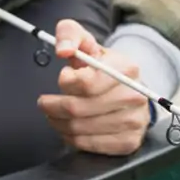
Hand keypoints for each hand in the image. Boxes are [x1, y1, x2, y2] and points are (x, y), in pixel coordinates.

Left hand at [36, 19, 150, 155]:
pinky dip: (72, 138)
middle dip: (53, 106)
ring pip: (81, 128)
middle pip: (78, 108)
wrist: (126, 87)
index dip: (65, 82)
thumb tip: (63, 49)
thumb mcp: (84, 41)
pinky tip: (68, 128)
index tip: (62, 78)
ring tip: (53, 114)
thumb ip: (69, 34)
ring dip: (58, 123)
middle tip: (44, 103)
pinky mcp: (129, 142)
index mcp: (125, 68)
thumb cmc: (100, 65)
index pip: (85, 83)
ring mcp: (134, 121)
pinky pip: (90, 145)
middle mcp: (134, 96)